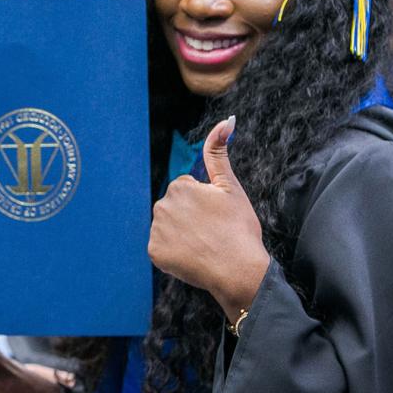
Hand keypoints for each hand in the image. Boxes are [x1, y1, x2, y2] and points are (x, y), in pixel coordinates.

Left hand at [148, 117, 269, 322]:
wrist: (239, 270)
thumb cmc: (239, 228)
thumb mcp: (231, 186)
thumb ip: (219, 153)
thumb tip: (226, 121)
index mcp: (179, 186)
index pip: (187, 190)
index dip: (205, 203)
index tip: (217, 216)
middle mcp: (162, 205)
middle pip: (175, 207)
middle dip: (190, 216)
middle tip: (212, 231)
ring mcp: (156, 231)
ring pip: (168, 226)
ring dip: (181, 233)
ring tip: (203, 244)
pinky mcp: (154, 253)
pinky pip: (162, 248)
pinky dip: (174, 253)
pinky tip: (192, 257)